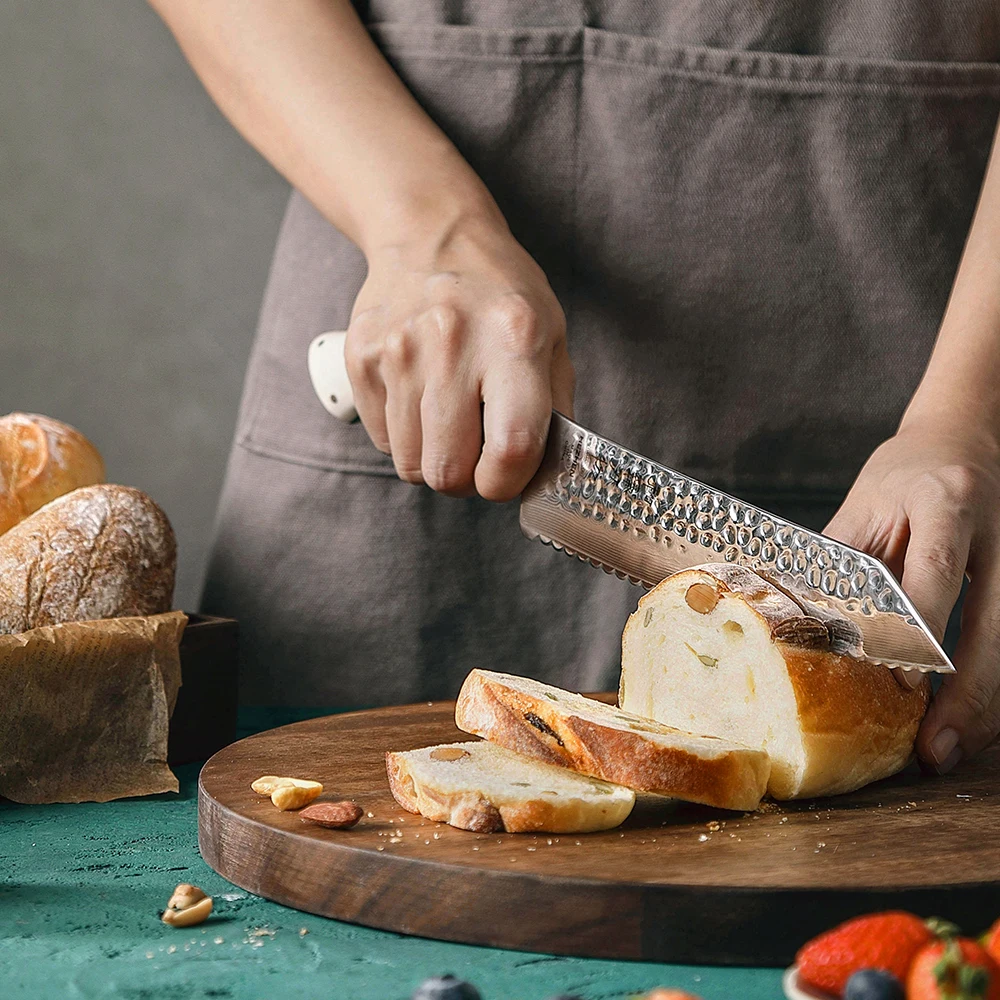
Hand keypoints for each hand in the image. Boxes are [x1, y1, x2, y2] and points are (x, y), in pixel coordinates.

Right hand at [345, 211, 572, 500]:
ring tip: (448, 422)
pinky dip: (403, 436)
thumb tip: (543, 475)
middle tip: (476, 456)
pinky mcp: (360, 357)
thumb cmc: (499, 293)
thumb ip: (554, 408)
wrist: (430, 234)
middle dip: (465, 480)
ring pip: (409, 464)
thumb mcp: (551, 336)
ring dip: (432, 459)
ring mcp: (398, 351)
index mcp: (514, 339)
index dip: (508, 483)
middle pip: (447, 471)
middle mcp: (452, 344)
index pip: (510, 448)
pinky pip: (382, 439)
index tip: (507, 478)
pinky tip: (420, 400)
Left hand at [824, 421, 999, 772]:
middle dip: (964, 697)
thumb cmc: (906, 472)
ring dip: (982, 706)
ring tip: (949, 749)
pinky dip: (990, 685)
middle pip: (990, 627)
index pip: (935, 575)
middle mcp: (994, 536)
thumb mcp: (863, 504)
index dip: (917, 635)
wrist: (968, 436)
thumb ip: (841, 562)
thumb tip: (801, 627)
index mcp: (946, 503)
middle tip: (932, 750)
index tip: (896, 683)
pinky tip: (968, 720)